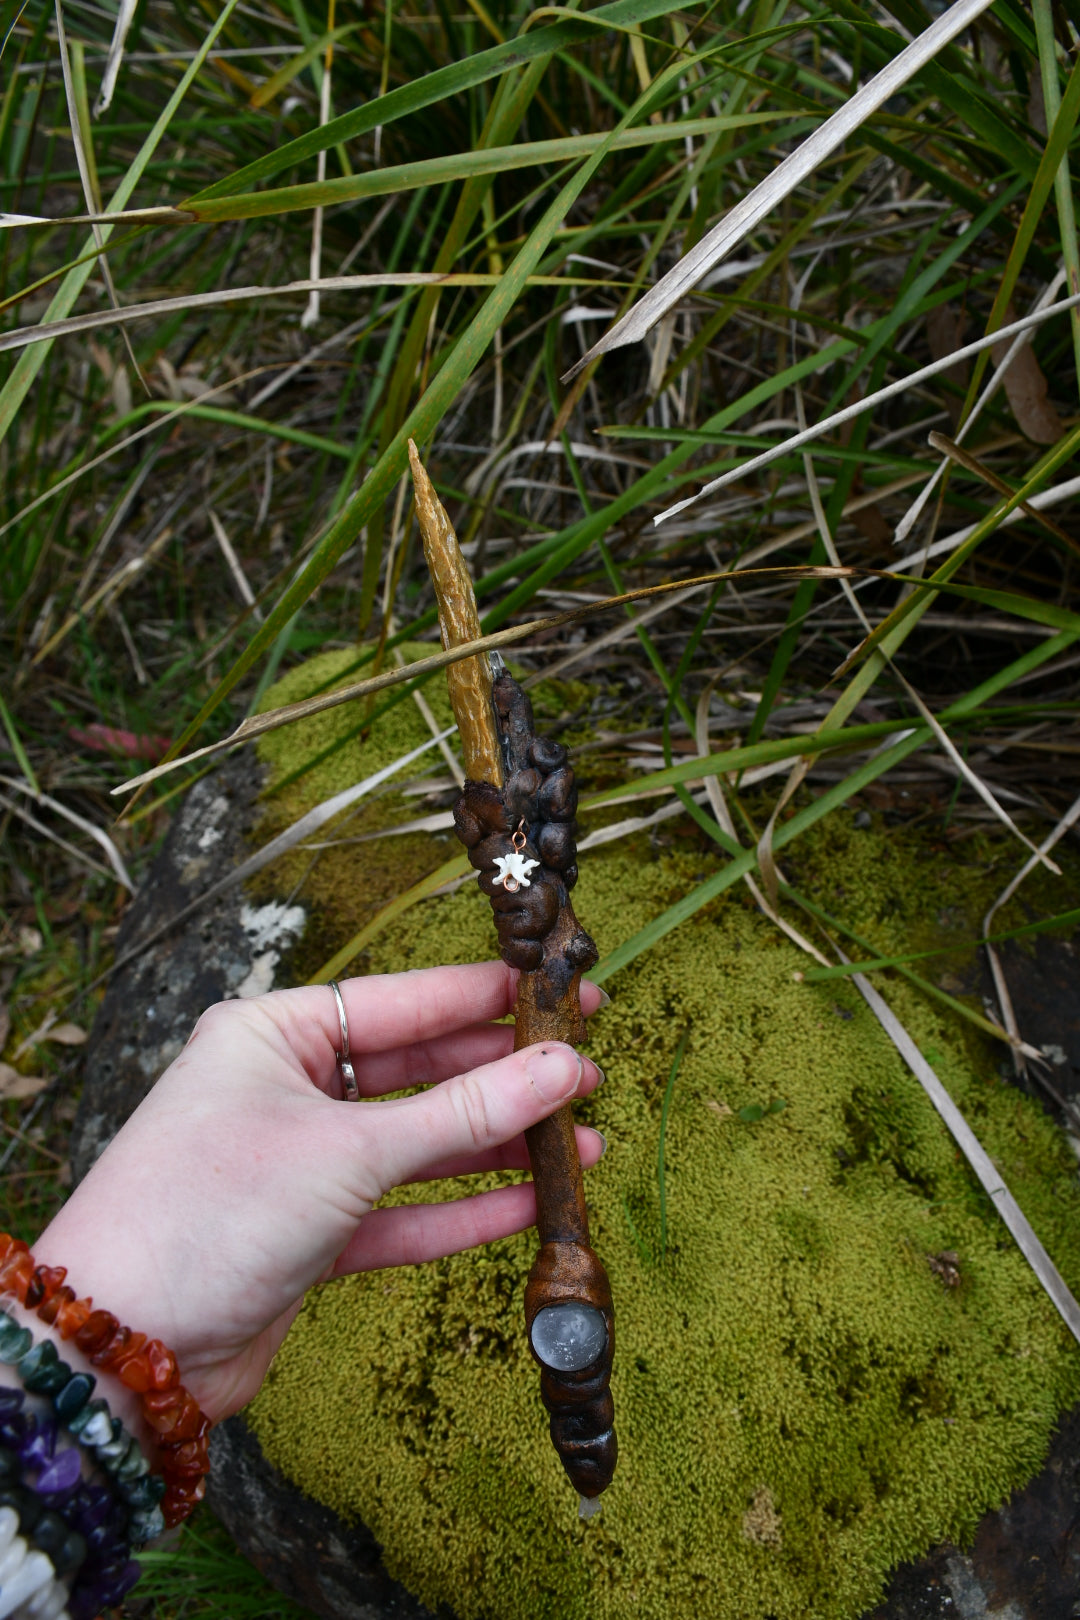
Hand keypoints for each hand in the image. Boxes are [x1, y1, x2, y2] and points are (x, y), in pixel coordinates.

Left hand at [34, 962, 604, 1421]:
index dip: (488, 999)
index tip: (563, 994)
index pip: (403, 1002)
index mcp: (274, 1035)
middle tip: (587, 1074)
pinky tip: (529, 1204)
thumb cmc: (210, 1211)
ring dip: (495, 1148)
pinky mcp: (310, 1236)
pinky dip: (461, 1211)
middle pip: (418, 1072)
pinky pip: (402, 1212)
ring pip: (418, 1146)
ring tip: (581, 1145)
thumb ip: (463, 1113)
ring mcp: (299, 1165)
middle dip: (502, 1078)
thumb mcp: (348, 1151)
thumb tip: (562, 1069)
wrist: (124, 1348)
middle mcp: (287, 1089)